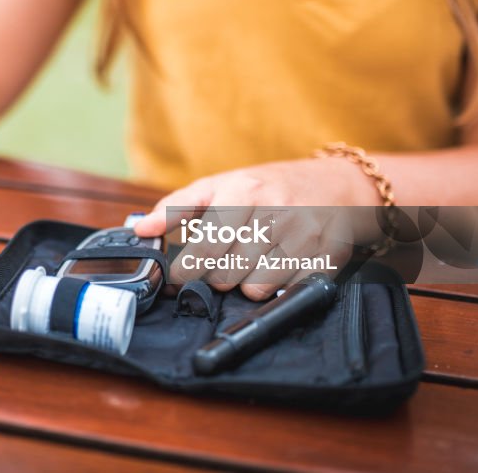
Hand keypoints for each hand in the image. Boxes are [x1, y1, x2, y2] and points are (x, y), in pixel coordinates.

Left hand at [133, 158, 375, 299]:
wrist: (336, 184)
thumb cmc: (267, 187)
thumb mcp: (219, 186)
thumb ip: (177, 207)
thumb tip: (141, 228)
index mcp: (243, 192)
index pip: (205, 247)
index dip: (186, 271)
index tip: (178, 278)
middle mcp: (274, 212)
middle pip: (227, 274)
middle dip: (217, 278)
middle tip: (221, 266)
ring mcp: (303, 236)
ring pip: (256, 288)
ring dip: (247, 284)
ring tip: (252, 263)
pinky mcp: (326, 257)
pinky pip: (286, 292)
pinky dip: (277, 287)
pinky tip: (279, 266)